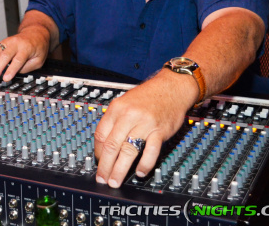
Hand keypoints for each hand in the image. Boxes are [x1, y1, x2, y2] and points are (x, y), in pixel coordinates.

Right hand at [0, 29, 49, 81]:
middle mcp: (15, 43)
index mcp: (26, 48)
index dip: (11, 70)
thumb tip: (15, 73)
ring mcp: (7, 41)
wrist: (34, 33)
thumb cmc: (38, 47)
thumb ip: (27, 68)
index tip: (6, 78)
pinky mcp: (1, 42)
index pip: (18, 60)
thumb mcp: (39, 60)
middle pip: (4, 55)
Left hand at [93, 70, 195, 186]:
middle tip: (102, 179)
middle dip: (105, 166)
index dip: (97, 152)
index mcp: (116, 108)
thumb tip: (104, 145)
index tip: (98, 162)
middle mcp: (128, 116)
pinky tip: (139, 172)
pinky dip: (144, 164)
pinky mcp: (160, 131)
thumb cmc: (147, 97)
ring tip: (115, 181)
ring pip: (128, 151)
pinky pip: (150, 151)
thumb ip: (114, 121)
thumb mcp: (124, 102)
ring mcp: (145, 124)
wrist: (171, 87)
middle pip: (112, 145)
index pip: (101, 134)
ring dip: (120, 169)